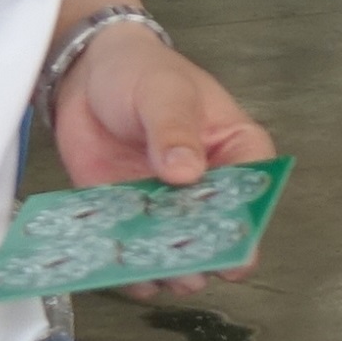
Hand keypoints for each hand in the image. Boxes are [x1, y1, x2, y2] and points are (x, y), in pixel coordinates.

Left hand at [55, 22, 278, 294]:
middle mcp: (208, 189)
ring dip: (160, 268)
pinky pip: (133, 256)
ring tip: (140, 262)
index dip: (243, 228)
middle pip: (216, 237)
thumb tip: (187, 171)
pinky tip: (112, 264)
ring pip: (176, 257)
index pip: (253, 196)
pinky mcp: (130, 222)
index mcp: (237, 152)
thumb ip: (175, 129)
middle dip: (198, 256)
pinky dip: (123, 267)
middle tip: (175, 258)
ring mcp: (168, 210)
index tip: (226, 251)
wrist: (88, 75)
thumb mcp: (163, 91)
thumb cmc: (142, 72)